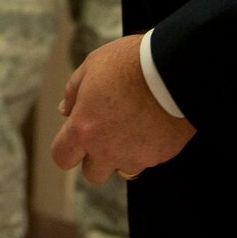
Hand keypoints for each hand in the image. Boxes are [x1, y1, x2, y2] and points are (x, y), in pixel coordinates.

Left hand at [49, 34, 195, 181]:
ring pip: (122, 170)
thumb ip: (73, 91)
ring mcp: (134, 157)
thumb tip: (66, 110)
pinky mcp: (158, 156)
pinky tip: (150, 125)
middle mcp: (106, 150)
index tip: (74, 137)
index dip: (66, 149)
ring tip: (131, 127)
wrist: (173, 70)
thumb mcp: (91, 65)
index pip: (62, 157)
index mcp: (83, 128)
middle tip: (105, 132)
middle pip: (92, 173)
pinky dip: (145, 149)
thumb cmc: (130, 64)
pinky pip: (146, 161)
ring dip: (122, 155)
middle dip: (95, 157)